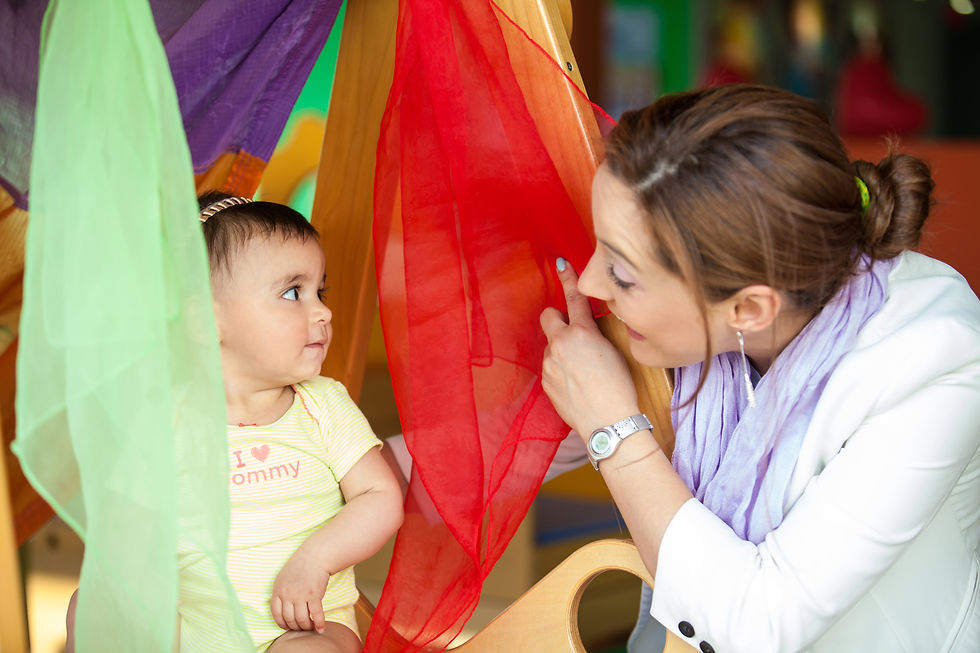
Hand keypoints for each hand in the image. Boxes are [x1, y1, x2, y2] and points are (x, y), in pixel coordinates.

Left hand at [270, 548, 330, 632]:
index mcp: (278, 590)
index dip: (282, 624)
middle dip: (296, 627)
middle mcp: (287, 594)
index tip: (289, 627)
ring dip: (307, 627)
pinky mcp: (314, 595)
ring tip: (311, 627)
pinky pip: (315, 615)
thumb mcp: (283, 578)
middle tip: (302, 627)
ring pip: (301, 620)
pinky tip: (321, 628)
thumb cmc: (301, 566)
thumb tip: (282, 609)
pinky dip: (319, 624)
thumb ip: (281, 592)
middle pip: (289, 619)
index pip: (276, 615)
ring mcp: (300, 595)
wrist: (315, 556)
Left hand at [539, 260, 639, 437]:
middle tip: (573, 332)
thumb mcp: (613, 351)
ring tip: (583, 372)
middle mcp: (560, 345)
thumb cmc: (619, 388)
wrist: (609, 423)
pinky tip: (577, 385)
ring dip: (562, 351)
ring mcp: (549, 365)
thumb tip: (583, 332)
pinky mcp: (545, 382)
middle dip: (557, 319)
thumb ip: (593, 335)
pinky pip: (551, 368)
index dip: (569, 279)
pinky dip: (560, 371)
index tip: (561, 264)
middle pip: (548, 317)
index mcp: (581, 333)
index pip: (574, 298)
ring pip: (551, 346)